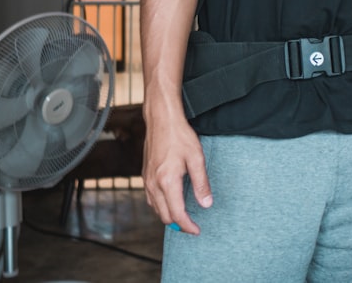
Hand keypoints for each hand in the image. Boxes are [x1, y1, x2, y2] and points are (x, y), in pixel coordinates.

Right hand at [142, 111, 211, 234]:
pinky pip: (152, 199)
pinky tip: (171, 202)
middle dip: (178, 224)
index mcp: (167, 181)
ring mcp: (147, 181)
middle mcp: (153, 184)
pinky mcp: (145, 175)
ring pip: (156, 208)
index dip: (187, 226)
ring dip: (169, 216)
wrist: (162, 120)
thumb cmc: (180, 136)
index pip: (177, 213)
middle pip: (164, 215)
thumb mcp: (197, 158)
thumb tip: (206, 204)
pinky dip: (161, 206)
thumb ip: (201, 183)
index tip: (197, 230)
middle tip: (193, 226)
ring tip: (184, 217)